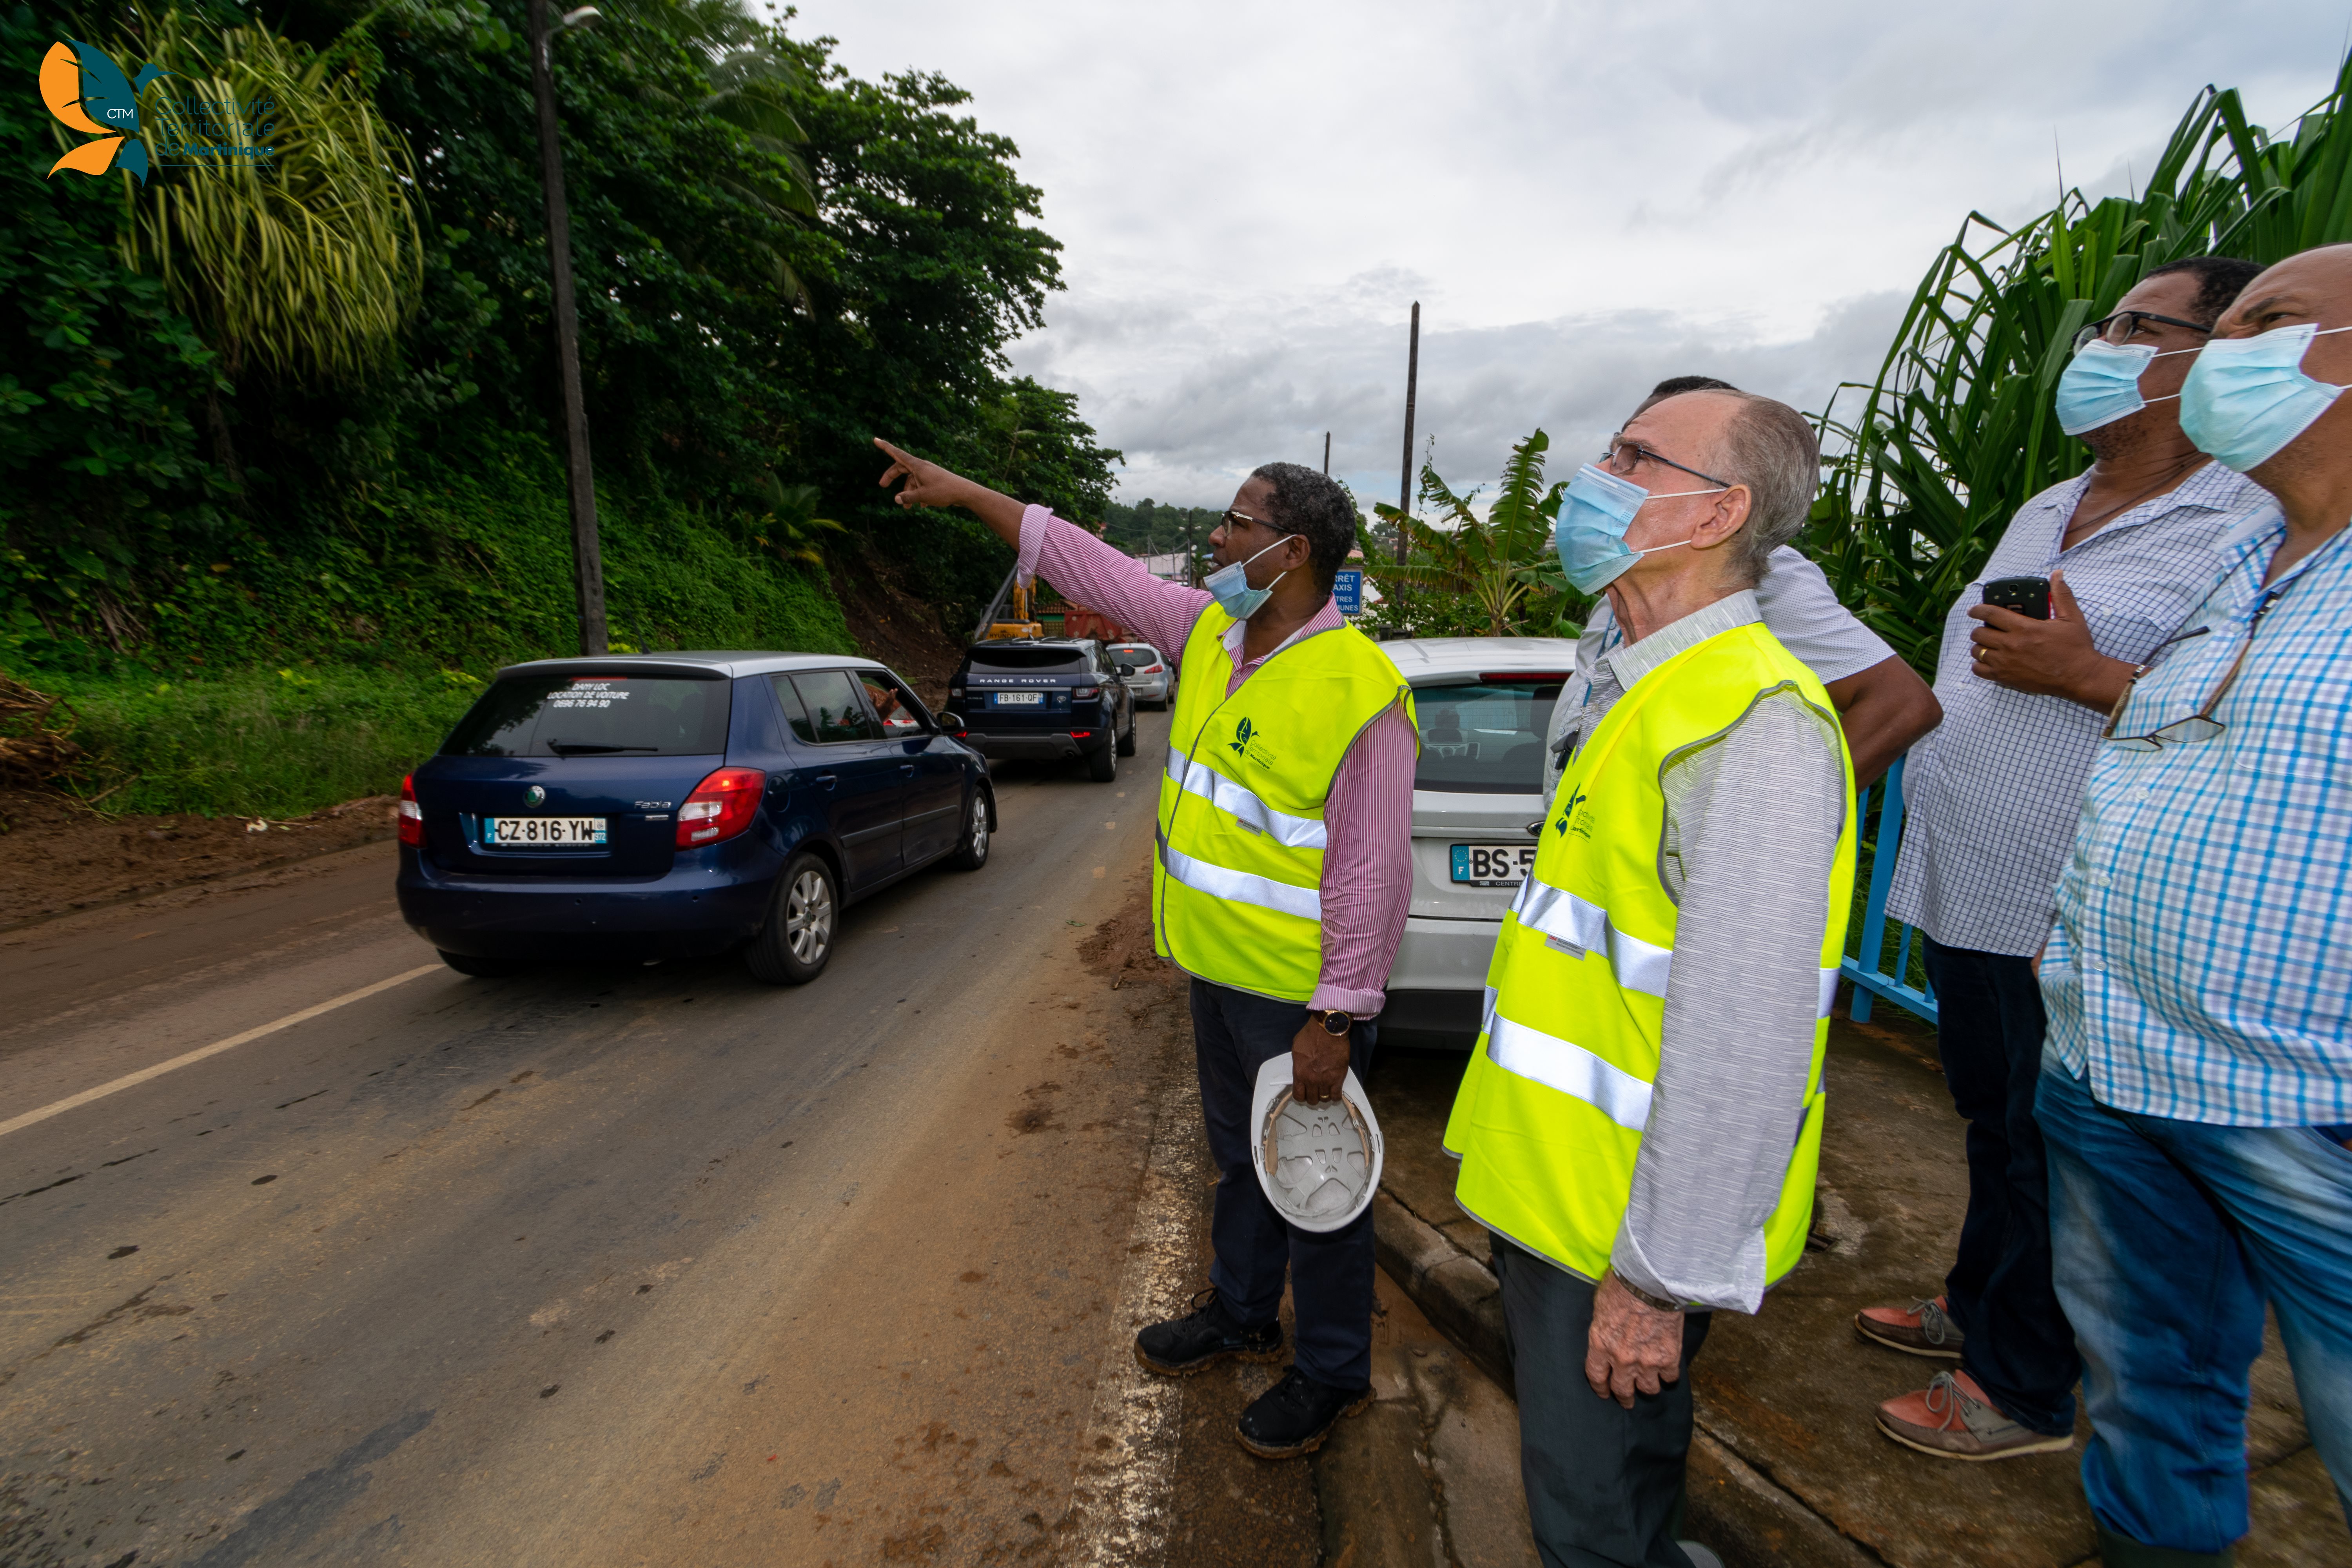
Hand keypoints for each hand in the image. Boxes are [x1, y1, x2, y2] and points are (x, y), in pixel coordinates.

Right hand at [874, 437, 974, 510]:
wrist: (964, 492)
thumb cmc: (944, 491)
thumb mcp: (922, 496)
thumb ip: (907, 497)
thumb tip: (896, 499)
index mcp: (917, 466)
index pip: (897, 454)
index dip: (885, 447)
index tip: (875, 439)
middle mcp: (921, 466)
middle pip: (901, 468)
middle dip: (891, 477)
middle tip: (882, 486)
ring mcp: (928, 472)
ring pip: (912, 479)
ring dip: (908, 492)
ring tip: (907, 508)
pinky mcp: (934, 479)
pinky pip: (921, 484)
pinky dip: (919, 494)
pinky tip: (924, 506)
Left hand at [1289, 1015, 1348, 1104]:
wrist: (1328, 1029)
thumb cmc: (1311, 1035)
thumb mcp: (1296, 1049)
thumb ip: (1298, 1063)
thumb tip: (1300, 1068)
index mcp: (1300, 1073)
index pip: (1298, 1095)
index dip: (1301, 1096)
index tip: (1304, 1092)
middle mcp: (1312, 1080)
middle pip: (1312, 1099)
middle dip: (1313, 1097)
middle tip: (1315, 1090)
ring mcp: (1326, 1080)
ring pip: (1324, 1099)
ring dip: (1324, 1096)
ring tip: (1325, 1089)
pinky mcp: (1339, 1078)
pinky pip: (1336, 1095)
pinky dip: (1335, 1096)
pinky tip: (1334, 1090)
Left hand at [1584, 1273, 1684, 1407]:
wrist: (1650, 1280)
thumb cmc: (1622, 1286)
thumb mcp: (1600, 1305)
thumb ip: (1602, 1326)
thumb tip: (1605, 1331)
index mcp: (1600, 1345)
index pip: (1596, 1377)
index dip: (1600, 1388)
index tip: (1604, 1392)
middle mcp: (1622, 1359)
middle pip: (1622, 1390)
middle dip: (1624, 1398)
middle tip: (1627, 1401)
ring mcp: (1647, 1361)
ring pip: (1648, 1389)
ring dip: (1647, 1387)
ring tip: (1649, 1385)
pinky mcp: (1669, 1357)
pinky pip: (1670, 1377)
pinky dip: (1668, 1375)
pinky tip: (1667, 1371)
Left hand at [1965, 571, 2130, 711]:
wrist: (2079, 677)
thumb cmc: (2076, 647)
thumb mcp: (2071, 617)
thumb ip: (2061, 595)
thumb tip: (2057, 574)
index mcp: (2024, 627)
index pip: (1991, 613)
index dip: (1978, 609)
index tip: (1974, 610)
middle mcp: (2011, 645)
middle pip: (1979, 633)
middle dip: (1980, 628)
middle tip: (1987, 628)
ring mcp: (2006, 663)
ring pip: (1977, 651)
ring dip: (1980, 645)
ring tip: (1989, 644)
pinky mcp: (2005, 678)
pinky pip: (1978, 670)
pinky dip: (1979, 664)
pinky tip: (1989, 660)